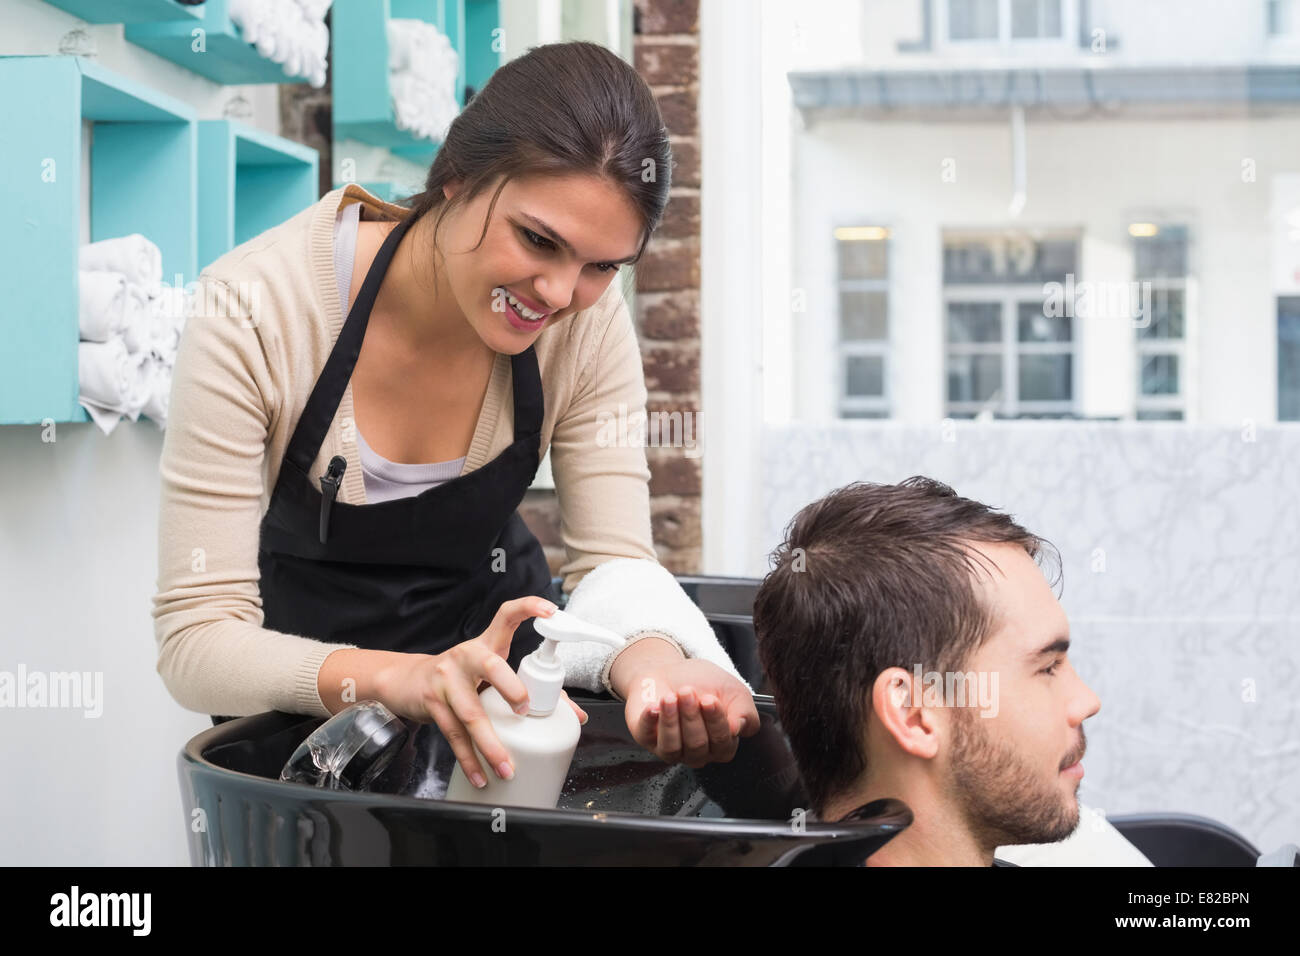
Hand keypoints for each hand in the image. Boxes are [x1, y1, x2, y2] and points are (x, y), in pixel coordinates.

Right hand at [377, 596, 587, 788]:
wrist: (408, 681)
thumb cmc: (461, 677)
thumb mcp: (490, 673)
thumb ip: (530, 688)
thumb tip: (575, 715)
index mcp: (487, 644)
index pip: (507, 616)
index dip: (528, 608)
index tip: (550, 610)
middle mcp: (466, 656)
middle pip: (491, 666)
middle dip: (510, 687)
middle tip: (524, 709)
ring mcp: (446, 679)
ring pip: (470, 713)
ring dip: (490, 745)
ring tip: (507, 768)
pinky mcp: (432, 703)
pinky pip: (454, 735)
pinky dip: (469, 760)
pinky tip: (481, 776)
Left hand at [613, 644, 759, 767]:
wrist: (673, 670)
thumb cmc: (705, 683)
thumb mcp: (733, 691)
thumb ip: (745, 712)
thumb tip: (737, 729)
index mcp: (722, 744)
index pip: (722, 743)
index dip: (716, 721)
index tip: (710, 699)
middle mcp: (697, 752)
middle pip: (697, 745)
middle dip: (691, 716)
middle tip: (687, 692)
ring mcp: (671, 749)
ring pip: (672, 747)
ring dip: (671, 720)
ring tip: (670, 697)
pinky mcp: (646, 738)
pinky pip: (646, 736)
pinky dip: (649, 721)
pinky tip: (653, 706)